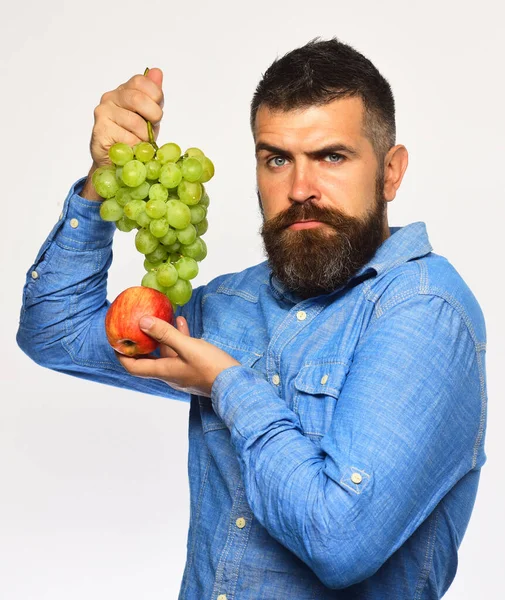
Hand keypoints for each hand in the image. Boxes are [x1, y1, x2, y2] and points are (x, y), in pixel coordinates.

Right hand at [81, 68, 163, 199]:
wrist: (115, 160)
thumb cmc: (132, 136)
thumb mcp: (149, 116)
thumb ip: (153, 96)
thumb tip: (158, 72)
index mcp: (124, 90)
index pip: (141, 81)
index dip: (155, 96)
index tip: (157, 112)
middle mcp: (110, 97)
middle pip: (137, 99)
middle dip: (153, 116)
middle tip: (153, 128)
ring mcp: (103, 113)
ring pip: (134, 122)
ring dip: (144, 137)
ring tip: (141, 142)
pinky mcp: (100, 130)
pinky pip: (127, 138)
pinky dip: (135, 147)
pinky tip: (131, 149)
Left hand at [117, 316, 240, 396]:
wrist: (235, 385)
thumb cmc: (211, 367)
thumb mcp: (188, 347)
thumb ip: (165, 334)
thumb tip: (142, 322)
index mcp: (164, 371)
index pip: (133, 367)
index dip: (121, 355)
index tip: (115, 340)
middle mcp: (170, 374)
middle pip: (149, 358)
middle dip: (142, 341)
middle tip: (135, 325)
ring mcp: (183, 372)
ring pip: (167, 352)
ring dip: (163, 335)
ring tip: (162, 316)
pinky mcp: (195, 369)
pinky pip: (181, 352)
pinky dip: (179, 338)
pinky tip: (182, 323)